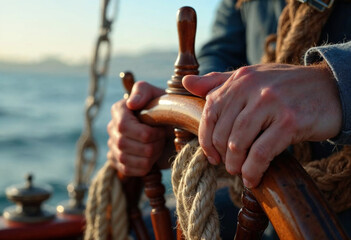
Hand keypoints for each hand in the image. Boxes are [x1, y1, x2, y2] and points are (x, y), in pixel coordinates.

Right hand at [107, 81, 165, 175]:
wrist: (172, 128)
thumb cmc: (165, 109)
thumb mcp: (157, 94)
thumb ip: (142, 92)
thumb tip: (131, 104)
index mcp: (119, 110)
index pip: (123, 126)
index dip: (145, 133)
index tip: (161, 130)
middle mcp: (112, 128)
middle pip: (125, 145)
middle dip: (151, 145)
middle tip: (162, 139)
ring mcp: (113, 146)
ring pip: (127, 160)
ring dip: (149, 156)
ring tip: (158, 146)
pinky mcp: (118, 162)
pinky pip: (128, 170)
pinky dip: (145, 166)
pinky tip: (152, 157)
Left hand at [183, 63, 341, 187]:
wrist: (330, 88)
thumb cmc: (285, 87)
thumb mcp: (251, 78)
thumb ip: (217, 82)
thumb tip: (187, 83)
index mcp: (240, 78)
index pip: (210, 110)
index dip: (205, 137)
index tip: (210, 154)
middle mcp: (252, 88)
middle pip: (223, 130)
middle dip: (221, 154)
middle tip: (226, 165)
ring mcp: (271, 103)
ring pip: (239, 142)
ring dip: (235, 164)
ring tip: (238, 172)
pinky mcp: (290, 121)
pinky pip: (261, 152)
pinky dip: (253, 170)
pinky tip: (252, 178)